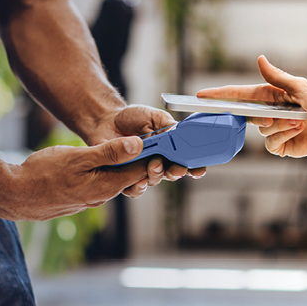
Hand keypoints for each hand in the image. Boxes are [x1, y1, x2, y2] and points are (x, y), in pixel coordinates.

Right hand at [0, 136, 157, 220]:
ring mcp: (89, 200)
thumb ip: (108, 152)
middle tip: (152, 139)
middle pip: (129, 177)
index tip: (164, 139)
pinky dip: (105, 172)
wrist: (13, 195)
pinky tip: (100, 160)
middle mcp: (101, 197)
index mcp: (106, 186)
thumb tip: (138, 145)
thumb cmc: (42, 173)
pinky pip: (99, 184)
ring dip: (122, 166)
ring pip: (113, 180)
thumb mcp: (77, 157)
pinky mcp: (78, 199)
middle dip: (142, 160)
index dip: (154, 155)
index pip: (141, 170)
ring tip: (130, 146)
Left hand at [79, 105, 207, 182]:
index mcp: (171, 149)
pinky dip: (137, 187)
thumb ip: (167, 125)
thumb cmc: (133, 118)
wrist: (107, 120)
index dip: (195, 168)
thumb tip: (178, 134)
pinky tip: (138, 181)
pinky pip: (134, 189)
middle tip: (175, 168)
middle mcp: (159, 162)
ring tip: (154, 165)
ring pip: (154, 181)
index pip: (187, 162)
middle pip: (172, 174)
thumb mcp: (154, 116)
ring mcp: (142, 171)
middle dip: (176, 173)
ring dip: (157, 176)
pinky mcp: (125, 177)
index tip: (198, 170)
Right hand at [194, 56, 306, 162]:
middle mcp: (266, 112)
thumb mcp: (298, 87)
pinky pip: (270, 141)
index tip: (201, 95)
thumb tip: (259, 59)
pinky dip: (286, 134)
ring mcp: (269, 129)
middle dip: (261, 115)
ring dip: (282, 124)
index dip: (219, 95)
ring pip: (262, 128)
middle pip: (246, 113)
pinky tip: (298, 130)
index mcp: (268, 95)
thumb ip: (277, 76)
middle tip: (275, 116)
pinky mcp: (275, 144)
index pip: (238, 94)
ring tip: (300, 121)